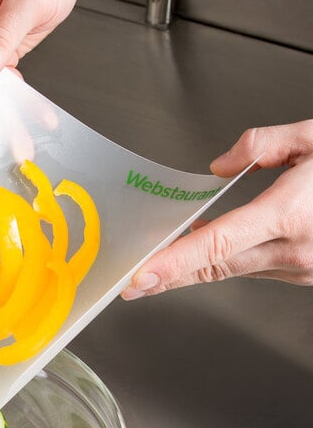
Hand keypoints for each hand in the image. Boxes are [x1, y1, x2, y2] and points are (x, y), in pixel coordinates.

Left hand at [121, 119, 312, 298]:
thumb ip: (262, 144)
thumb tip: (219, 165)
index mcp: (293, 213)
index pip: (218, 246)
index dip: (175, 264)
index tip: (141, 278)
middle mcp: (297, 250)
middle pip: (216, 267)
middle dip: (170, 275)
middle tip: (132, 283)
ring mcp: (303, 267)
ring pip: (234, 269)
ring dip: (197, 265)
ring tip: (161, 262)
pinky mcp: (307, 272)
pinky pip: (255, 267)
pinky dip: (227, 260)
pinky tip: (209, 251)